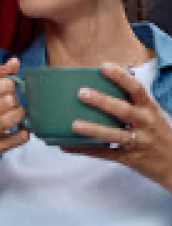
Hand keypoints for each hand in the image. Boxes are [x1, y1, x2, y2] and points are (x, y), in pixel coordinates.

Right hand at [0, 58, 28, 166]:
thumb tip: (15, 61)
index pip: (1, 85)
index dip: (12, 86)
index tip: (11, 90)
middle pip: (8, 102)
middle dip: (17, 102)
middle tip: (15, 105)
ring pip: (10, 120)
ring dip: (20, 116)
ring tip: (19, 115)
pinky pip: (18, 138)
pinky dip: (24, 133)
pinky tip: (22, 129)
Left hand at [65, 63, 171, 192]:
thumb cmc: (157, 133)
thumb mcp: (151, 115)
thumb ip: (132, 102)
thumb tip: (103, 85)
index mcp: (149, 109)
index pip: (136, 89)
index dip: (120, 77)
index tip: (104, 66)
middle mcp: (145, 124)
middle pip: (124, 111)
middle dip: (103, 101)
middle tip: (81, 92)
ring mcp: (138, 142)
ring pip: (115, 135)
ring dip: (94, 129)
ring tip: (74, 124)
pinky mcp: (129, 158)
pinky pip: (105, 154)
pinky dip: (86, 150)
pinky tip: (68, 146)